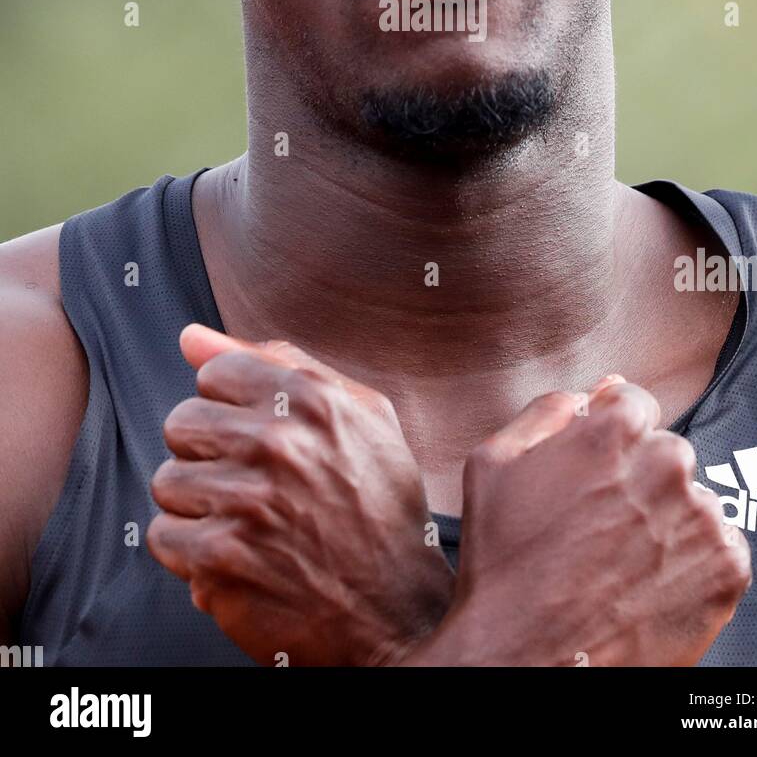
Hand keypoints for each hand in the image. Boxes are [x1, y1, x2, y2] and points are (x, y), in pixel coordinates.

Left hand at [147, 324, 453, 665]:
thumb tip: (191, 338)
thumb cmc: (379, 509)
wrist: (398, 613)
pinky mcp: (221, 560)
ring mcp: (247, 503)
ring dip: (199, 507)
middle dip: (209, 455)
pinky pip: (164, 537)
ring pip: (168, 481)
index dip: (233, 410)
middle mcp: (277, 443)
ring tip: (248, 523)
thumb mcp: (359, 416)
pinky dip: (192, 553)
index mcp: (310, 398)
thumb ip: (277, 363)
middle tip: (253, 485)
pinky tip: (236, 557)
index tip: (259, 440)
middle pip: (181, 423)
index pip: (214, 374)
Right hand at [404, 378, 750, 666]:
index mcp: (613, 430)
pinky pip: (724, 544)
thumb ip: (547, 411)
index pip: (634, 404)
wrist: (525, 661)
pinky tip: (652, 583)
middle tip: (603, 527)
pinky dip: (696, 560)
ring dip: (669, 520)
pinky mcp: (728, 568)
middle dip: (642, 479)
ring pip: (694, 500)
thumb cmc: (502, 564)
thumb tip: (595, 393)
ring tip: (624, 563)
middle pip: (667, 452)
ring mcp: (702, 517)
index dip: (613, 439)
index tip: (598, 473)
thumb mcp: (493, 463)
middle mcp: (667, 463)